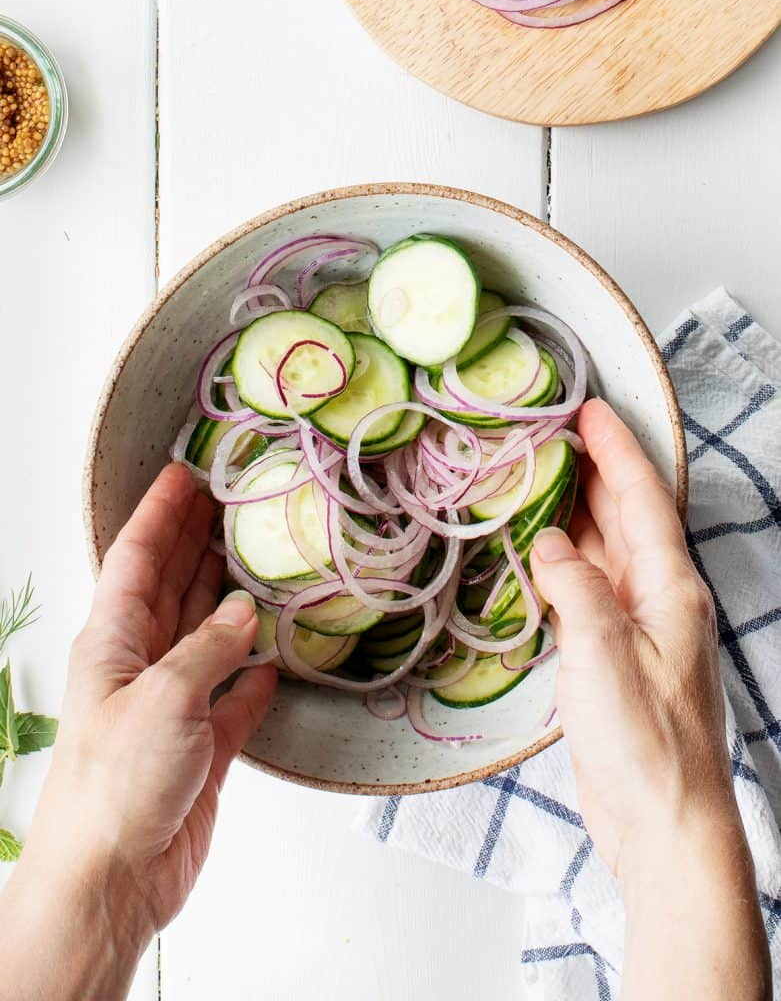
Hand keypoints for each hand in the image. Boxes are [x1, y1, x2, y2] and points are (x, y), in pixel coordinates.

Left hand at [0, 464, 275, 1000]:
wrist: (112, 880)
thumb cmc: (116, 787)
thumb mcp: (164, 700)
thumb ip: (209, 648)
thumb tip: (246, 611)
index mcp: (113, 644)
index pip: (134, 560)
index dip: (159, 514)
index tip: (184, 474)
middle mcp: (141, 667)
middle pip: (170, 588)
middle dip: (194, 543)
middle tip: (227, 502)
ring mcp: (172, 706)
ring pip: (205, 636)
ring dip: (228, 599)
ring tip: (256, 559)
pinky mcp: (201, 747)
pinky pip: (234, 697)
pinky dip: (253, 675)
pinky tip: (273, 656)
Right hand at [530, 400, 769, 1000]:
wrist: (663, 822)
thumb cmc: (646, 743)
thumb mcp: (605, 653)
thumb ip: (576, 588)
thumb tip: (549, 544)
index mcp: (669, 589)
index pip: (642, 499)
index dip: (615, 450)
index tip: (589, 408)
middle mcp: (656, 599)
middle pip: (624, 518)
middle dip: (593, 471)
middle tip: (552, 431)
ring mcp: (634, 628)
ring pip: (602, 552)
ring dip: (575, 513)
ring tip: (538, 478)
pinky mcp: (611, 656)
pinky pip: (585, 590)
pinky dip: (561, 563)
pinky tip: (536, 553)